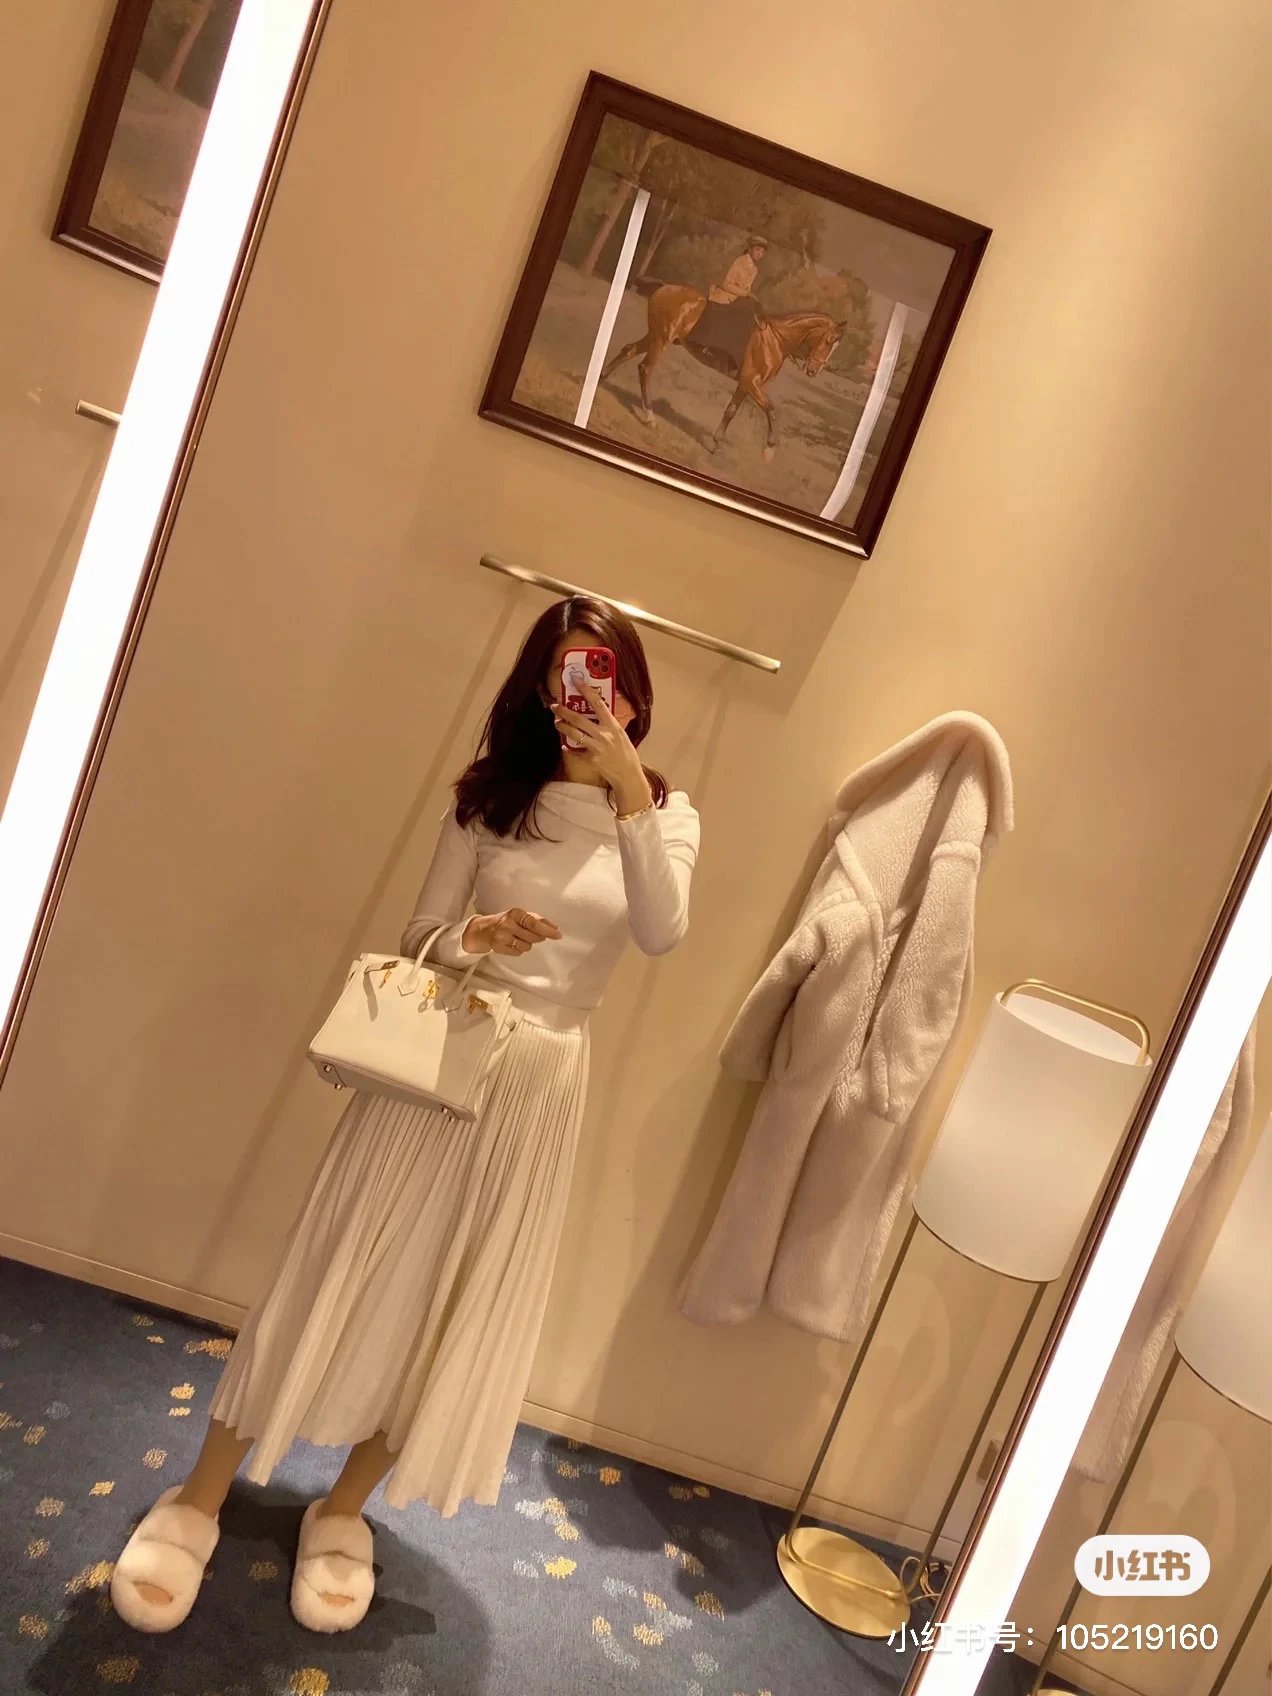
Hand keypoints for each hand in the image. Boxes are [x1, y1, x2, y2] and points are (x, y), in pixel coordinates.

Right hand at [462, 907, 561, 956]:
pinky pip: (518, 952)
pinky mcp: (499, 948)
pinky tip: (513, 943)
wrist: (483, 930)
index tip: (558, 934)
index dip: (547, 930)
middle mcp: (508, 924)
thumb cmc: (507, 921)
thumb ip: (537, 919)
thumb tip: (555, 928)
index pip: (533, 923)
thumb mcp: (520, 915)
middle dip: (539, 937)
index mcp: (515, 913)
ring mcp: (502, 937)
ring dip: (528, 943)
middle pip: (532, 936)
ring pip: (526, 946)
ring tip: (520, 937)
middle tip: (538, 935)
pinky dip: (519, 949)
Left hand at [552, 682, 651, 812]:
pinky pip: (575, 751)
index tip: (576, 681)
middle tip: (555, 706)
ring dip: (562, 727)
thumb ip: (608, 723)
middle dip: (563, 711)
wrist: (628, 774)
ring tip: (557, 722)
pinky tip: (565, 745)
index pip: (598, 703)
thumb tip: (596, 711)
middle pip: (579, 719)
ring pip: (573, 734)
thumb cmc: (625, 752)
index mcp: (612, 725)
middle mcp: (604, 735)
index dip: (586, 690)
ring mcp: (596, 748)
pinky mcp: (591, 760)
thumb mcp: (620, 733)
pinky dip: (568, 748)